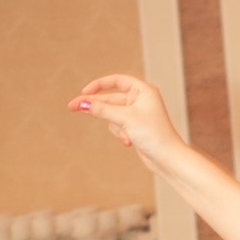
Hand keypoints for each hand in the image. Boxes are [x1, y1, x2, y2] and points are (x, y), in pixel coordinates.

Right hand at [67, 72, 183, 173]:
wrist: (168, 159)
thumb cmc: (153, 135)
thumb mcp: (125, 119)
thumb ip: (102, 110)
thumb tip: (82, 103)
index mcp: (143, 90)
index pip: (116, 81)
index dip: (98, 85)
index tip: (84, 92)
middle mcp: (141, 99)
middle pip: (110, 99)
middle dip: (96, 107)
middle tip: (72, 107)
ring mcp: (137, 113)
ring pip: (112, 115)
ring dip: (115, 127)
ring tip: (126, 137)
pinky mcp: (135, 126)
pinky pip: (118, 125)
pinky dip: (120, 133)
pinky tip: (129, 143)